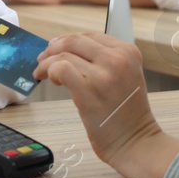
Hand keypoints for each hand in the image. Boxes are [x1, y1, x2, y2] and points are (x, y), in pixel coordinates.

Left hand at [33, 31, 160, 162]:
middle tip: (43, 58)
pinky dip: (49, 71)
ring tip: (43, 73)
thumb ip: (104, 60)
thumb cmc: (127, 114)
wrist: (135, 141)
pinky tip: (52, 81)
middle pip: (75, 40)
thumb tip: (69, 50)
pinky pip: (60, 68)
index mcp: (128, 52)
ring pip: (64, 54)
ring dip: (47, 62)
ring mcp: (103, 73)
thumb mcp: (126, 75)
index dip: (68, 40)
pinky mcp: (89, 90)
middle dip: (53, 48)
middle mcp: (118, 58)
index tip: (56, 48)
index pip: (90, 35)